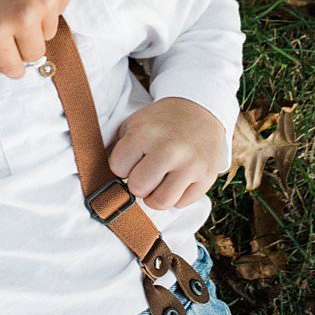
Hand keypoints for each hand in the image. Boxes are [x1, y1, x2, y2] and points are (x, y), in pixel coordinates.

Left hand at [0, 0, 73, 85]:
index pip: (11, 68)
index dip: (8, 62)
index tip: (5, 50)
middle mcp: (22, 16)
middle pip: (34, 55)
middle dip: (22, 41)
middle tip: (8, 12)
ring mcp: (46, 0)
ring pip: (49, 32)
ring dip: (36, 20)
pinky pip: (61, 9)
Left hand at [109, 98, 228, 209]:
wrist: (199, 111)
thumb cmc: (160, 122)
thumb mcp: (133, 124)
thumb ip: (119, 149)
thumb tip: (107, 179)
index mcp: (145, 133)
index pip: (118, 168)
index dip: (120, 167)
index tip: (129, 161)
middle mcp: (169, 149)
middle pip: (138, 187)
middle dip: (136, 184)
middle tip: (142, 174)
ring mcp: (190, 165)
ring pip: (161, 201)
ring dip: (154, 196)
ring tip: (156, 183)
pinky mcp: (207, 177)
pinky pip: (181, 203)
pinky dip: (174, 197)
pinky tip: (174, 181)